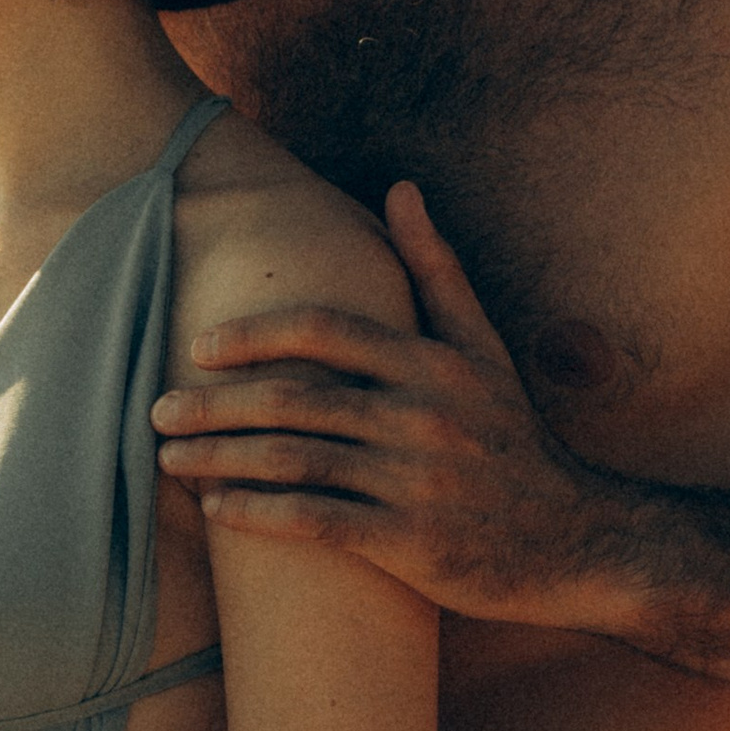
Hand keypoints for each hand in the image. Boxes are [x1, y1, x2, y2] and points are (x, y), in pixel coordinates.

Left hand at [151, 182, 630, 624]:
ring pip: (294, 460)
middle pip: (293, 398)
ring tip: (167, 459)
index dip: (253, 334)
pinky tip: (217, 510)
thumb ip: (435, 270)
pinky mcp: (410, 543)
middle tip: (155, 410)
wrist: (575, 542)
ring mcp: (416, 481)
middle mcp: (423, 416)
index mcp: (434, 363)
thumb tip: (401, 187)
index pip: (325, 329)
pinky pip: (315, 522)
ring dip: (219, 459)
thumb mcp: (484, 349)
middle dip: (213, 404)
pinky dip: (258, 514)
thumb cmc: (513, 440)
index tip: (197, 347)